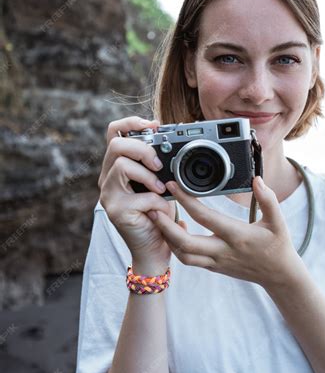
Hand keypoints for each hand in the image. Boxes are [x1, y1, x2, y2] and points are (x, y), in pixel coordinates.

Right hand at [97, 115, 185, 263]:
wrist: (154, 250)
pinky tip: (161, 210)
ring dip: (148, 174)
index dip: (131, 122)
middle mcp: (107, 180)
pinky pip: (140, 195)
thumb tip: (169, 141)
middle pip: (115, 145)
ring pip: (122, 166)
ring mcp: (108, 196)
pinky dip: (158, 201)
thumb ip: (158, 165)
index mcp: (116, 168)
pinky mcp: (116, 212)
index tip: (154, 125)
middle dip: (142, 149)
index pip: (113, 133)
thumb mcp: (160, 184)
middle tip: (160, 164)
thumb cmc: (158, 216)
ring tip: (161, 188)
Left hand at [154, 176, 299, 287]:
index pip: (205, 217)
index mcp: (236, 236)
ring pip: (182, 255)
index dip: (187, 201)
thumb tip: (257, 180)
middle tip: (153, 208)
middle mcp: (223, 251)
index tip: (174, 186)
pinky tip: (176, 230)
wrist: (278, 275)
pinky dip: (177, 246)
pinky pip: (189, 259)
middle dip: (165, 226)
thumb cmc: (278, 246)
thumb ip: (268, 200)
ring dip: (168, 237)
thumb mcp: (278, 222)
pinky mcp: (213, 267)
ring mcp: (216, 261)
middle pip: (184, 243)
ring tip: (159, 219)